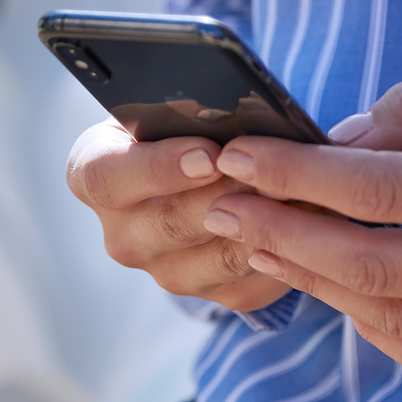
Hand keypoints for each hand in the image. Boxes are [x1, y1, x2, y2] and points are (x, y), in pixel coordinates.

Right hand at [66, 120, 292, 312]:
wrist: (200, 169)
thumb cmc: (183, 124)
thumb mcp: (171, 107)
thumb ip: (185, 111)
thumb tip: (227, 113)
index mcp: (93, 176)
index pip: (107, 179)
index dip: (158, 168)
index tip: (207, 155)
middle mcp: (121, 233)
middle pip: (169, 223)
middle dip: (227, 194)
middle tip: (270, 170)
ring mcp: (163, 270)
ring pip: (218, 256)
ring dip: (263, 223)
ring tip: (300, 190)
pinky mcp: (210, 294)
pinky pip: (251, 281)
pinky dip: (282, 251)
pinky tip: (307, 221)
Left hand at [200, 55, 401, 374]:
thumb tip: (337, 139)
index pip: (379, 190)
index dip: (297, 173)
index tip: (238, 155)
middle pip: (368, 264)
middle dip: (279, 232)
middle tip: (218, 205)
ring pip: (384, 315)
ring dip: (307, 276)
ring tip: (253, 238)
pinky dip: (361, 314)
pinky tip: (323, 275)